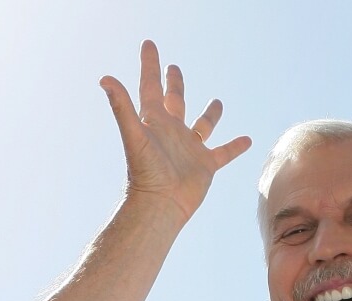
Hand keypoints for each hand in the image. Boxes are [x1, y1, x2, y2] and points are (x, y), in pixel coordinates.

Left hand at [100, 40, 251, 224]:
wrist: (160, 205)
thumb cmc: (145, 172)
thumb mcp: (133, 134)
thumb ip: (121, 106)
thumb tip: (104, 78)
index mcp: (154, 121)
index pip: (150, 85)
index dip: (149, 64)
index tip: (149, 44)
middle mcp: (171, 131)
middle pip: (174, 101)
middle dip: (174, 83)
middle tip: (173, 67)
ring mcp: (188, 148)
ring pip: (202, 125)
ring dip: (209, 114)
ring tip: (217, 102)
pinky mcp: (204, 165)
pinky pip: (223, 153)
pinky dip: (235, 146)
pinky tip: (246, 140)